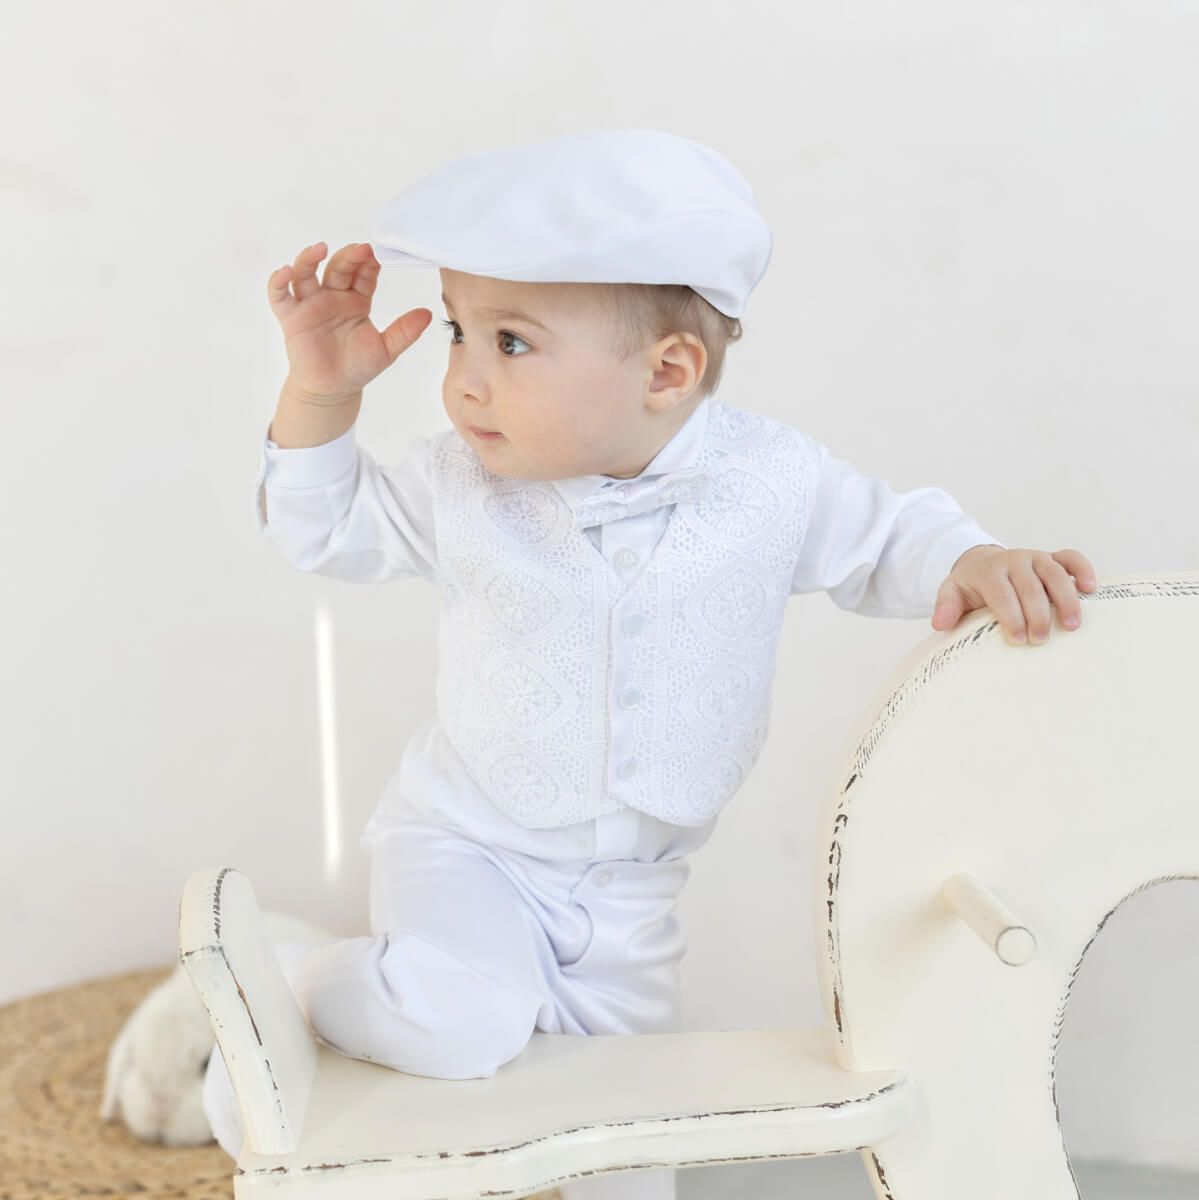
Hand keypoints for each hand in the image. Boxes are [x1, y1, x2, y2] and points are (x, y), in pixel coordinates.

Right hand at [267, 242, 432, 400]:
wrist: (334, 390)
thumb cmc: (358, 367)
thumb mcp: (386, 350)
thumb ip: (404, 332)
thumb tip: (428, 314)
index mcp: (356, 300)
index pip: (363, 274)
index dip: (370, 263)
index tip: (379, 254)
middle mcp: (332, 296)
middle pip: (337, 268)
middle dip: (348, 257)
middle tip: (361, 250)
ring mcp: (310, 304)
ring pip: (306, 273)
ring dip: (310, 258)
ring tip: (319, 249)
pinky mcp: (292, 317)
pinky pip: (280, 296)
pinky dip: (279, 282)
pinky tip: (285, 272)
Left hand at [931, 545, 1098, 643]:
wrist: (982, 564)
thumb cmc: (970, 587)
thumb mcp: (952, 594)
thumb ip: (946, 607)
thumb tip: (940, 624)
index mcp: (989, 571)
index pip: (1002, 594)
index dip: (1011, 616)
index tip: (1018, 640)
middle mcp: (1014, 560)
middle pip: (1030, 587)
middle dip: (1037, 615)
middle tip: (1040, 641)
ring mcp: (1036, 557)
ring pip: (1055, 573)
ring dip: (1065, 599)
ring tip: (1072, 626)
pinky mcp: (1053, 557)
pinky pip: (1072, 558)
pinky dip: (1083, 570)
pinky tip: (1091, 590)